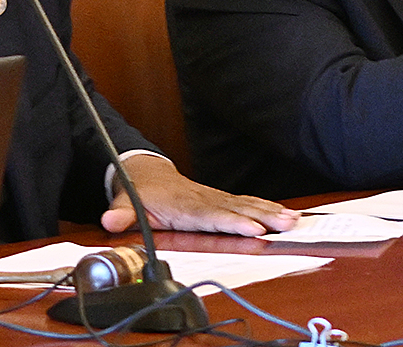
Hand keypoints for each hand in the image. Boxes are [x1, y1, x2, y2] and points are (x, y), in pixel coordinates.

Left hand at [100, 154, 299, 236]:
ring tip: (293, 220)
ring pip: (245, 204)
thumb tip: (110, 221)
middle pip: (234, 209)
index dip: (231, 222)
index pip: (210, 215)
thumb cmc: (140, 192)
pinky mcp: (221, 199)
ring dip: (269, 212)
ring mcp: (214, 197)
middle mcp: (202, 199)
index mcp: (182, 205)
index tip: (252, 229)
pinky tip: (288, 215)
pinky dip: (267, 207)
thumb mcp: (126, 203)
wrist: (145, 172)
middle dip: (260, 217)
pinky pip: (246, 202)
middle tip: (285, 224)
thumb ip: (121, 215)